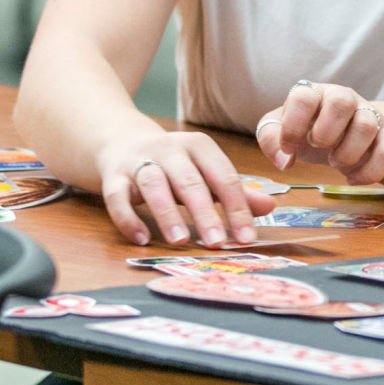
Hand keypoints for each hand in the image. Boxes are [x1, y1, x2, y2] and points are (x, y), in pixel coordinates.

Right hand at [96, 129, 277, 246]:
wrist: (124, 143)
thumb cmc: (176, 164)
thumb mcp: (206, 171)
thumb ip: (235, 191)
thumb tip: (270, 208)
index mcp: (200, 146)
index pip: (224, 177)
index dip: (237, 208)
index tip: (246, 237)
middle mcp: (170, 149)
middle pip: (190, 182)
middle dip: (205, 213)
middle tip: (217, 242)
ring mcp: (139, 161)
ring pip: (154, 186)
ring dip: (167, 214)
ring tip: (180, 241)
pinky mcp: (113, 175)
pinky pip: (117, 197)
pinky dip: (128, 218)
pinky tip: (141, 239)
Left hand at [256, 81, 383, 184]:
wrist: (339, 134)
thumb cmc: (305, 129)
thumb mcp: (280, 130)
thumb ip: (271, 139)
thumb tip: (283, 160)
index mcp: (313, 93)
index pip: (303, 96)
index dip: (293, 126)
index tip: (288, 148)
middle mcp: (343, 97)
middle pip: (342, 101)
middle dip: (326, 132)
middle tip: (318, 147)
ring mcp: (368, 113)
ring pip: (367, 126)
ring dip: (347, 153)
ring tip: (335, 162)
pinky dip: (369, 172)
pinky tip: (352, 179)